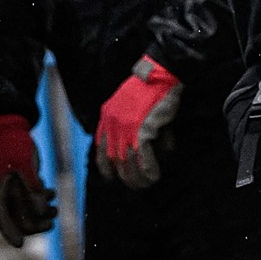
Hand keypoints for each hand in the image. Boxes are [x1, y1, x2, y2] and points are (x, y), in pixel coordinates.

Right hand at [0, 115, 55, 246]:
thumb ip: (31, 184)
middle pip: (13, 215)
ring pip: (23, 207)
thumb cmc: (14, 143)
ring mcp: (8, 187)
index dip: (9, 232)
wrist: (11, 127)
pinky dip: (40, 197)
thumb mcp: (22, 162)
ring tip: (55, 209)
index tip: (20, 244)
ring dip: (40, 210)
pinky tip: (51, 193)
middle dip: (33, 221)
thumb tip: (40, 207)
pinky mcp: (18, 182)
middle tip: (50, 222)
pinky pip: (28, 197)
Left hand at [94, 55, 182, 189]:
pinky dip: (148, 169)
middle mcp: (112, 123)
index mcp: (107, 116)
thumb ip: (135, 127)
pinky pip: (142, 157)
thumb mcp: (133, 106)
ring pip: (127, 162)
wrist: (160, 73)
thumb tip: (150, 150)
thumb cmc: (150, 89)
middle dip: (125, 176)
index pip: (101, 148)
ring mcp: (126, 126)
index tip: (112, 178)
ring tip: (147, 184)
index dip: (105, 166)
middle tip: (136, 186)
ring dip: (137, 177)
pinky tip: (154, 176)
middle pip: (114, 159)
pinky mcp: (142, 129)